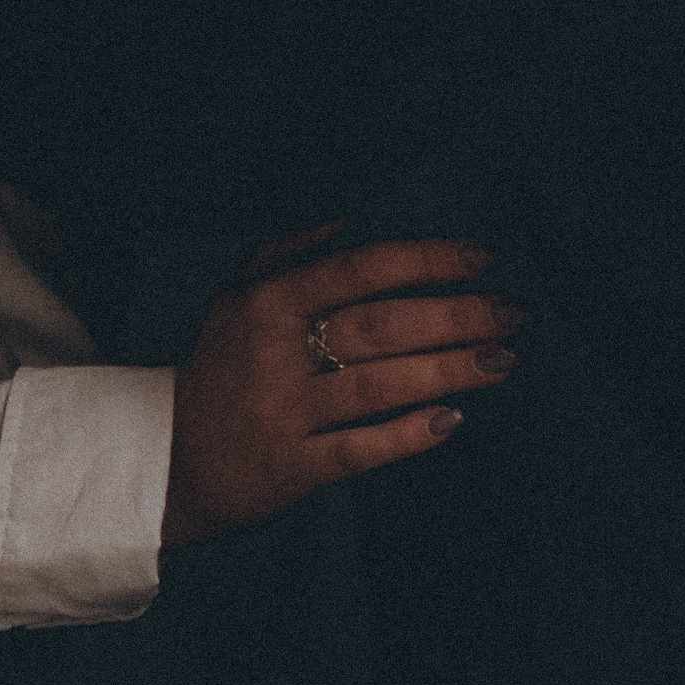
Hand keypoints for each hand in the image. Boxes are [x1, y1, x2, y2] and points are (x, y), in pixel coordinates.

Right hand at [162, 238, 524, 548]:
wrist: (169, 458)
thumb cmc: (220, 367)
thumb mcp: (236, 296)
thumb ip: (287, 250)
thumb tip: (345, 214)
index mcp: (268, 301)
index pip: (360, 268)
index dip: (425, 259)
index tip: (482, 257)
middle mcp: (277, 352)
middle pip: (381, 326)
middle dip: (456, 316)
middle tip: (516, 313)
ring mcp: (285, 413)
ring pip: (379, 386)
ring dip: (449, 370)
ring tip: (504, 360)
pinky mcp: (293, 469)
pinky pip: (360, 450)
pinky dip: (407, 435)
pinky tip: (453, 421)